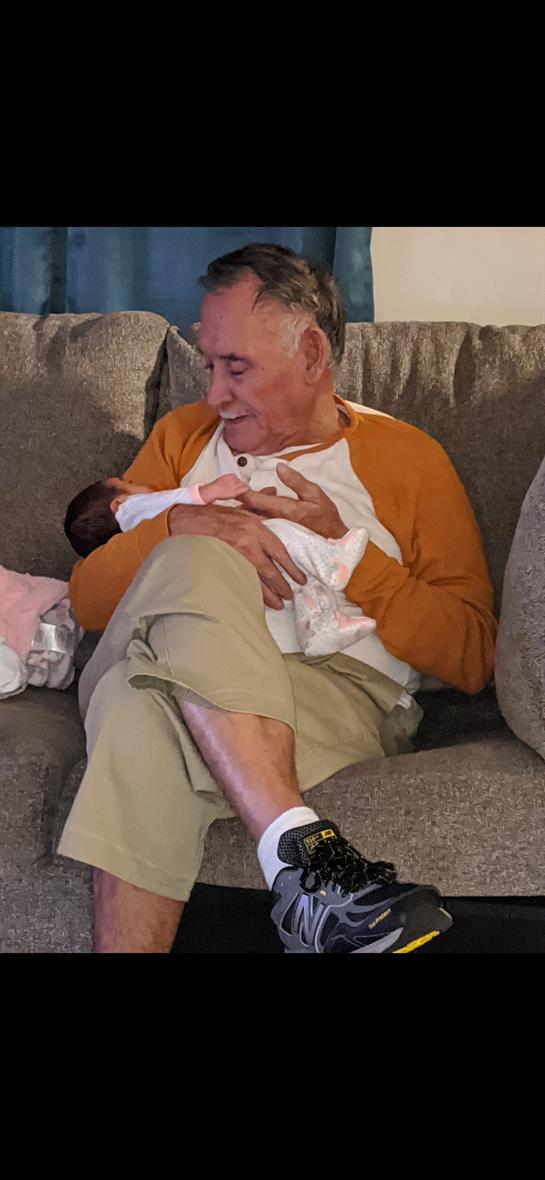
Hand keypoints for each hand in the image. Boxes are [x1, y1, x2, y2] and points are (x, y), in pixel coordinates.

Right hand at [168, 501, 305, 609]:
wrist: (182, 522)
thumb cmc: (209, 514)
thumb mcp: (236, 503)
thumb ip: (255, 501)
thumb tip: (272, 491)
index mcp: (254, 527)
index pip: (279, 551)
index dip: (291, 567)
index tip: (300, 578)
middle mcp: (248, 543)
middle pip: (271, 571)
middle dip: (282, 586)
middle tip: (290, 596)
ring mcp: (235, 557)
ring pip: (258, 582)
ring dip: (270, 596)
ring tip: (279, 605)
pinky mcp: (224, 568)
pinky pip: (242, 584)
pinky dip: (252, 594)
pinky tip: (258, 602)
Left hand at [237, 462, 348, 538]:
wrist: (333, 543)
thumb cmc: (325, 518)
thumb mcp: (315, 494)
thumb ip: (296, 481)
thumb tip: (279, 468)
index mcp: (284, 510)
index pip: (254, 499)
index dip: (239, 490)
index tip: (229, 482)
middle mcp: (275, 522)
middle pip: (248, 510)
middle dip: (240, 499)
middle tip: (232, 489)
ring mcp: (273, 532)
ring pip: (252, 519)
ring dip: (246, 508)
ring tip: (244, 499)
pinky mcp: (274, 538)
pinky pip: (258, 526)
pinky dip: (253, 517)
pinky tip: (255, 512)